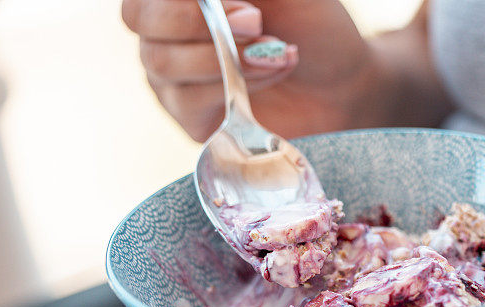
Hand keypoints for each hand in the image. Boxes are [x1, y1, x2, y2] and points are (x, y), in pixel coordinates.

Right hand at [121, 0, 439, 140]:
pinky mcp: (192, 117)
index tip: (248, 7)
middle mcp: (164, 31)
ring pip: (162, 63)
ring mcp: (172, 76)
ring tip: (276, 54)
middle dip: (202, 23)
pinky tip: (271, 76)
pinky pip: (188, 101)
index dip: (184, 2)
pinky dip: (234, 88)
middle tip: (259, 24)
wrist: (343, 80)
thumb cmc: (310, 22)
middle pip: (141, 20)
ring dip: (228, 56)